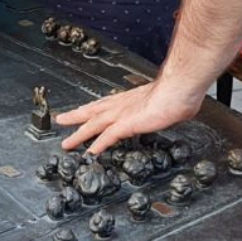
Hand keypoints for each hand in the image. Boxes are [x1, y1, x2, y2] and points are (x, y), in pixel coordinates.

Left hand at [54, 77, 206, 155]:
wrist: (180, 87)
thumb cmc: (177, 92)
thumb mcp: (163, 102)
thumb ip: (159, 108)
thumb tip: (167, 111)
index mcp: (128, 99)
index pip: (104, 104)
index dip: (91, 109)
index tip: (81, 111)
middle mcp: (121, 105)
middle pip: (92, 112)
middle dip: (76, 117)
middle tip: (61, 120)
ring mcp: (123, 114)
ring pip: (94, 125)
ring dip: (79, 135)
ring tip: (67, 144)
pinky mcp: (128, 123)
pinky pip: (108, 136)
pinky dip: (98, 144)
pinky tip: (90, 152)